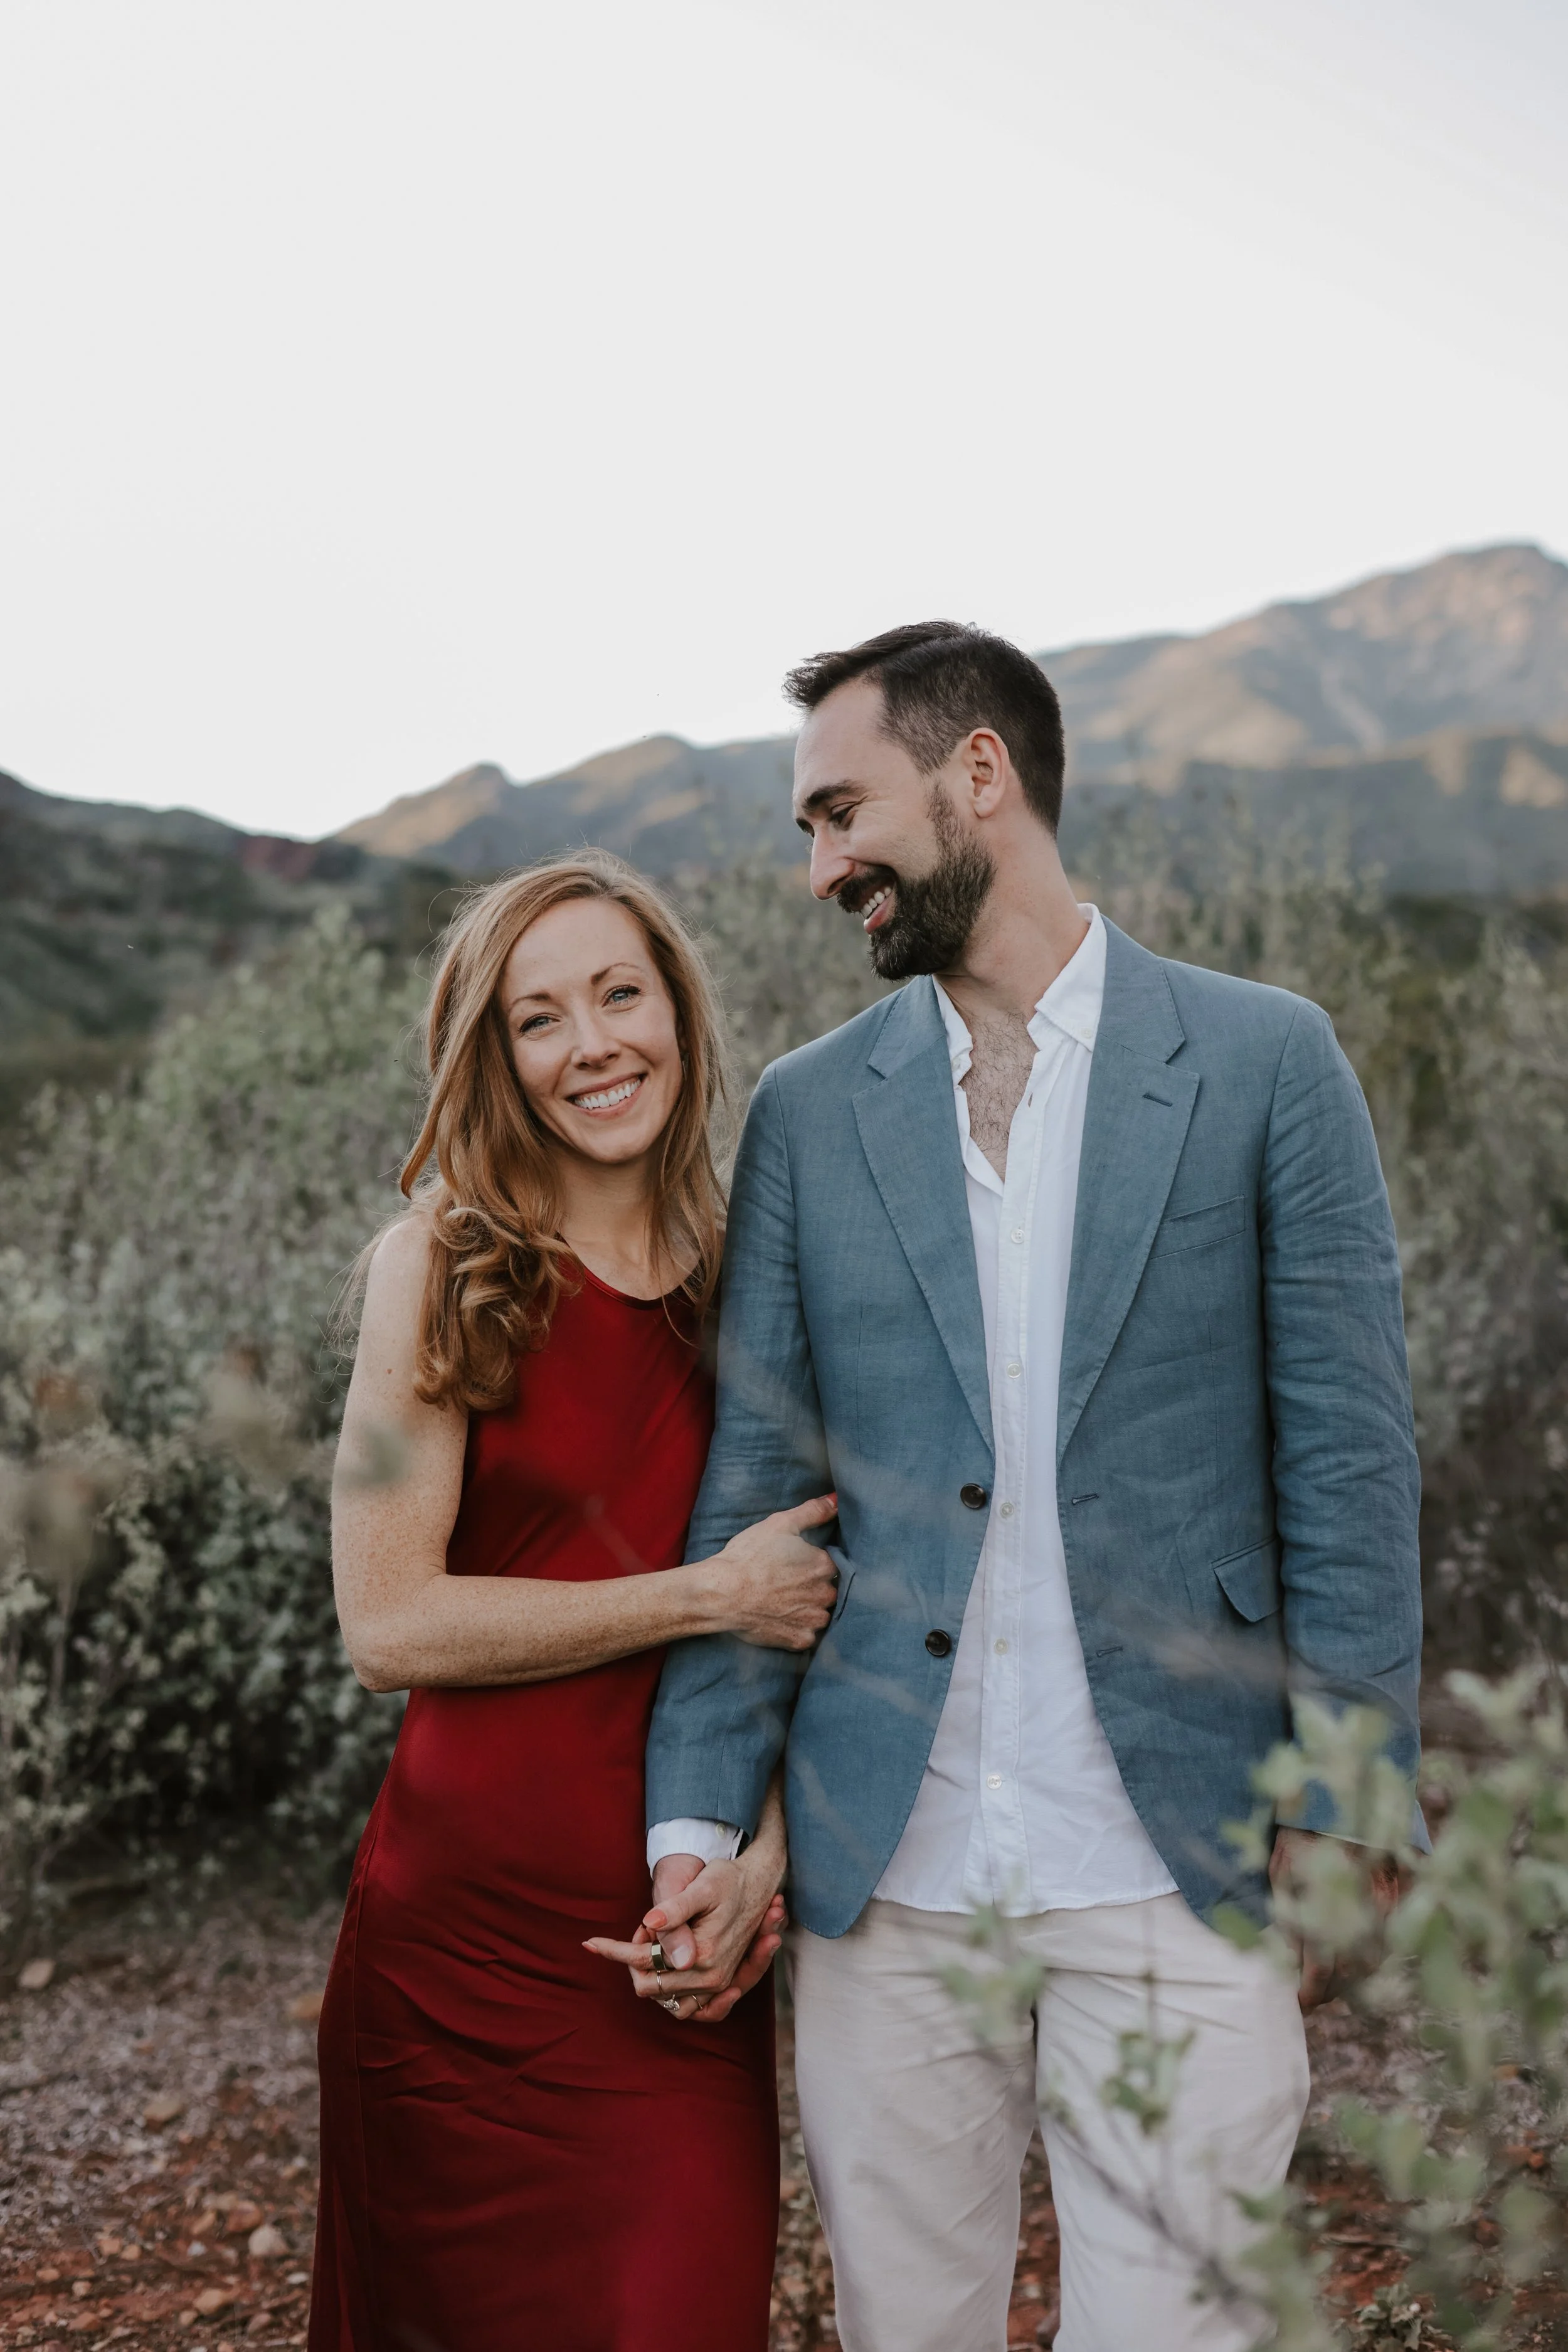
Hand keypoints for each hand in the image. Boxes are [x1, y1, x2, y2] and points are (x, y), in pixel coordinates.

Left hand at [583, 1849, 786, 2023]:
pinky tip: (662, 1967)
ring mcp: (717, 1985)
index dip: (614, 1950)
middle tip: (642, 1929)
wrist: (758, 1884)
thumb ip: (676, 1909)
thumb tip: (649, 1924)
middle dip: (635, 1958)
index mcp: (704, 1955)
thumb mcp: (703, 1886)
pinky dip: (670, 1994)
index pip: (643, 1960)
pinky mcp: (721, 1986)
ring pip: (665, 1999)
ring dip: (651, 1975)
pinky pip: (689, 2009)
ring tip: (652, 1942)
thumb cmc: (729, 1879)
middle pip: (650, 1985)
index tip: (590, 1942)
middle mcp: (711, 1977)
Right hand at [703, 1494, 838, 1649]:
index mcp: (824, 1565)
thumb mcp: (780, 1524)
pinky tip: (781, 1620)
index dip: (811, 1565)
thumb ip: (813, 1512)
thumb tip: (836, 1500)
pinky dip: (797, 1630)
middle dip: (812, 1588)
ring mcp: (813, 1619)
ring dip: (808, 1610)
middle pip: (827, 1591)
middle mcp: (825, 1594)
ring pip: (820, 1615)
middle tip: (786, 1585)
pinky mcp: (800, 1640)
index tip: (793, 1567)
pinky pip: (807, 1636)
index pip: (830, 1565)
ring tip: (783, 1604)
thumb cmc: (749, 1556)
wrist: (722, 1593)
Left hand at [1270, 1826, 1403, 2011]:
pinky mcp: (1395, 1899)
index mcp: (1326, 1906)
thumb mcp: (1282, 1873)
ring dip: (1350, 1980)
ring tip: (1328, 1985)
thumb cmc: (1302, 1835)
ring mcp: (1383, 1907)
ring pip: (1371, 1962)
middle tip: (1310, 1996)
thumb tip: (1290, 1961)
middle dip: (1329, 1991)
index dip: (1309, 1992)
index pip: (1321, 1969)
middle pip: (1350, 1973)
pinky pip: (1385, 1943)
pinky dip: (1368, 1960)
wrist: (1341, 1803)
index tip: (1297, 2001)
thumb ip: (1287, 1919)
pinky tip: (1351, 1962)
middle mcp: (1360, 1912)